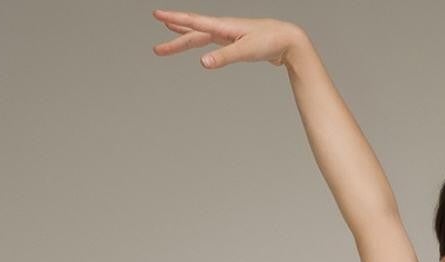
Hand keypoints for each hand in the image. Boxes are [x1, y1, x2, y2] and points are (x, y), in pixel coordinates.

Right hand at [150, 10, 305, 67]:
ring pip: (200, 37)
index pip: (193, 22)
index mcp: (222, 26)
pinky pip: (211, 42)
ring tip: (168, 43)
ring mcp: (227, 35)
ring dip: (183, 40)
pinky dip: (200, 42)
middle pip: (192, 34)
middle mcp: (222, 28)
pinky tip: (197, 46)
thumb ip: (223, 58)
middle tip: (157, 50)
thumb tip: (202, 63)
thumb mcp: (246, 51)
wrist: (287, 40)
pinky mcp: (234, 42)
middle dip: (174, 41)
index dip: (174, 19)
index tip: (157, 15)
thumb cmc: (269, 42)